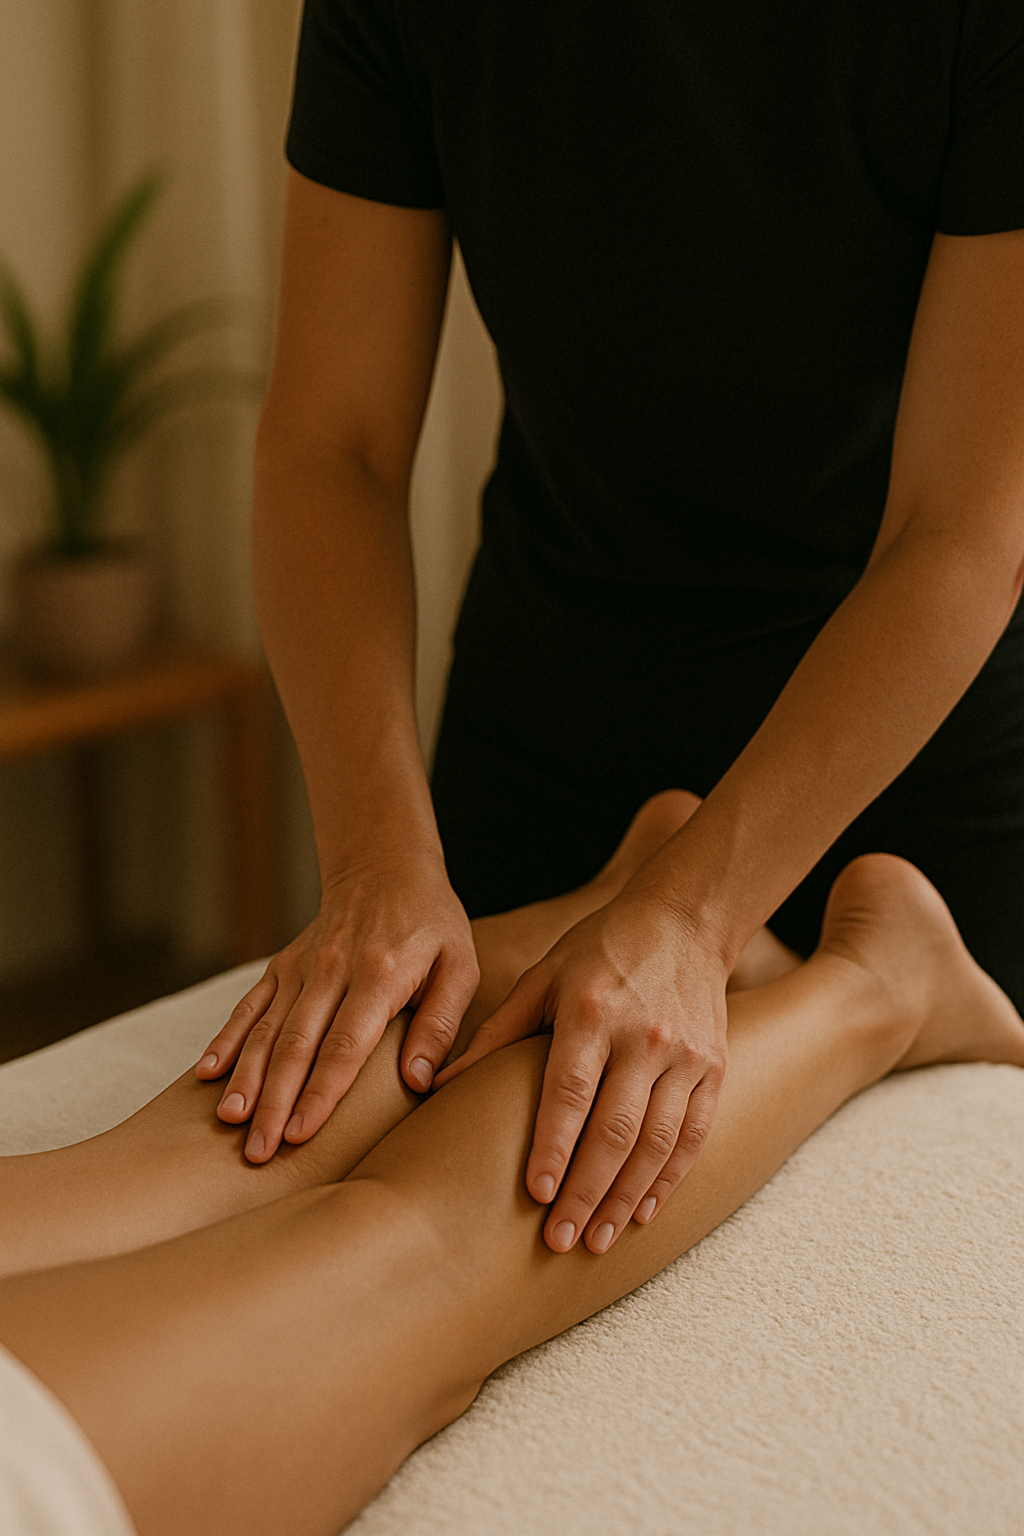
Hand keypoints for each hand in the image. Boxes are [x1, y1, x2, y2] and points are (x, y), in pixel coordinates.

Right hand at [195, 852, 478, 1161]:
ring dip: (246, 1078)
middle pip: (296, 1045)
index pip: (345, 1046)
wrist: (384, 866)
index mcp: (379, 975)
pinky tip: (207, 1075)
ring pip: (266, 1029)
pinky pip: (250, 1005)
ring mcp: (301, 967)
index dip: (321, 1093)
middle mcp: (331, 971)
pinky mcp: (282, 965)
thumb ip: (440, 1023)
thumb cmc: (431, 925)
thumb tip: (417, 1080)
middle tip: (258, 1151)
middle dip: (275, 1102)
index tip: (302, 1135)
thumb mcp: (459, 966)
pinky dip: (227, 1039)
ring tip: (229, 1122)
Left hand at [433, 888, 728, 1254]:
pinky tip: (644, 1211)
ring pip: (658, 1142)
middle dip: (587, 1191)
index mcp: (591, 1012)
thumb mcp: (541, 979)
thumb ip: (495, 1034)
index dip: (553, 1146)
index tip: (536, 1196)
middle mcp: (642, 1036)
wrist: (683, 920)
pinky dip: (670, 1178)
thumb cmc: (597, 950)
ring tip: (598, 1240)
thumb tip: (433, 1085)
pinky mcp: (714, 1066)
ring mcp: (685, 1054)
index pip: (570, 1091)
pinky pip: (694, 1134)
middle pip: (615, 1129)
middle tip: (560, 1240)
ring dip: (626, 1198)